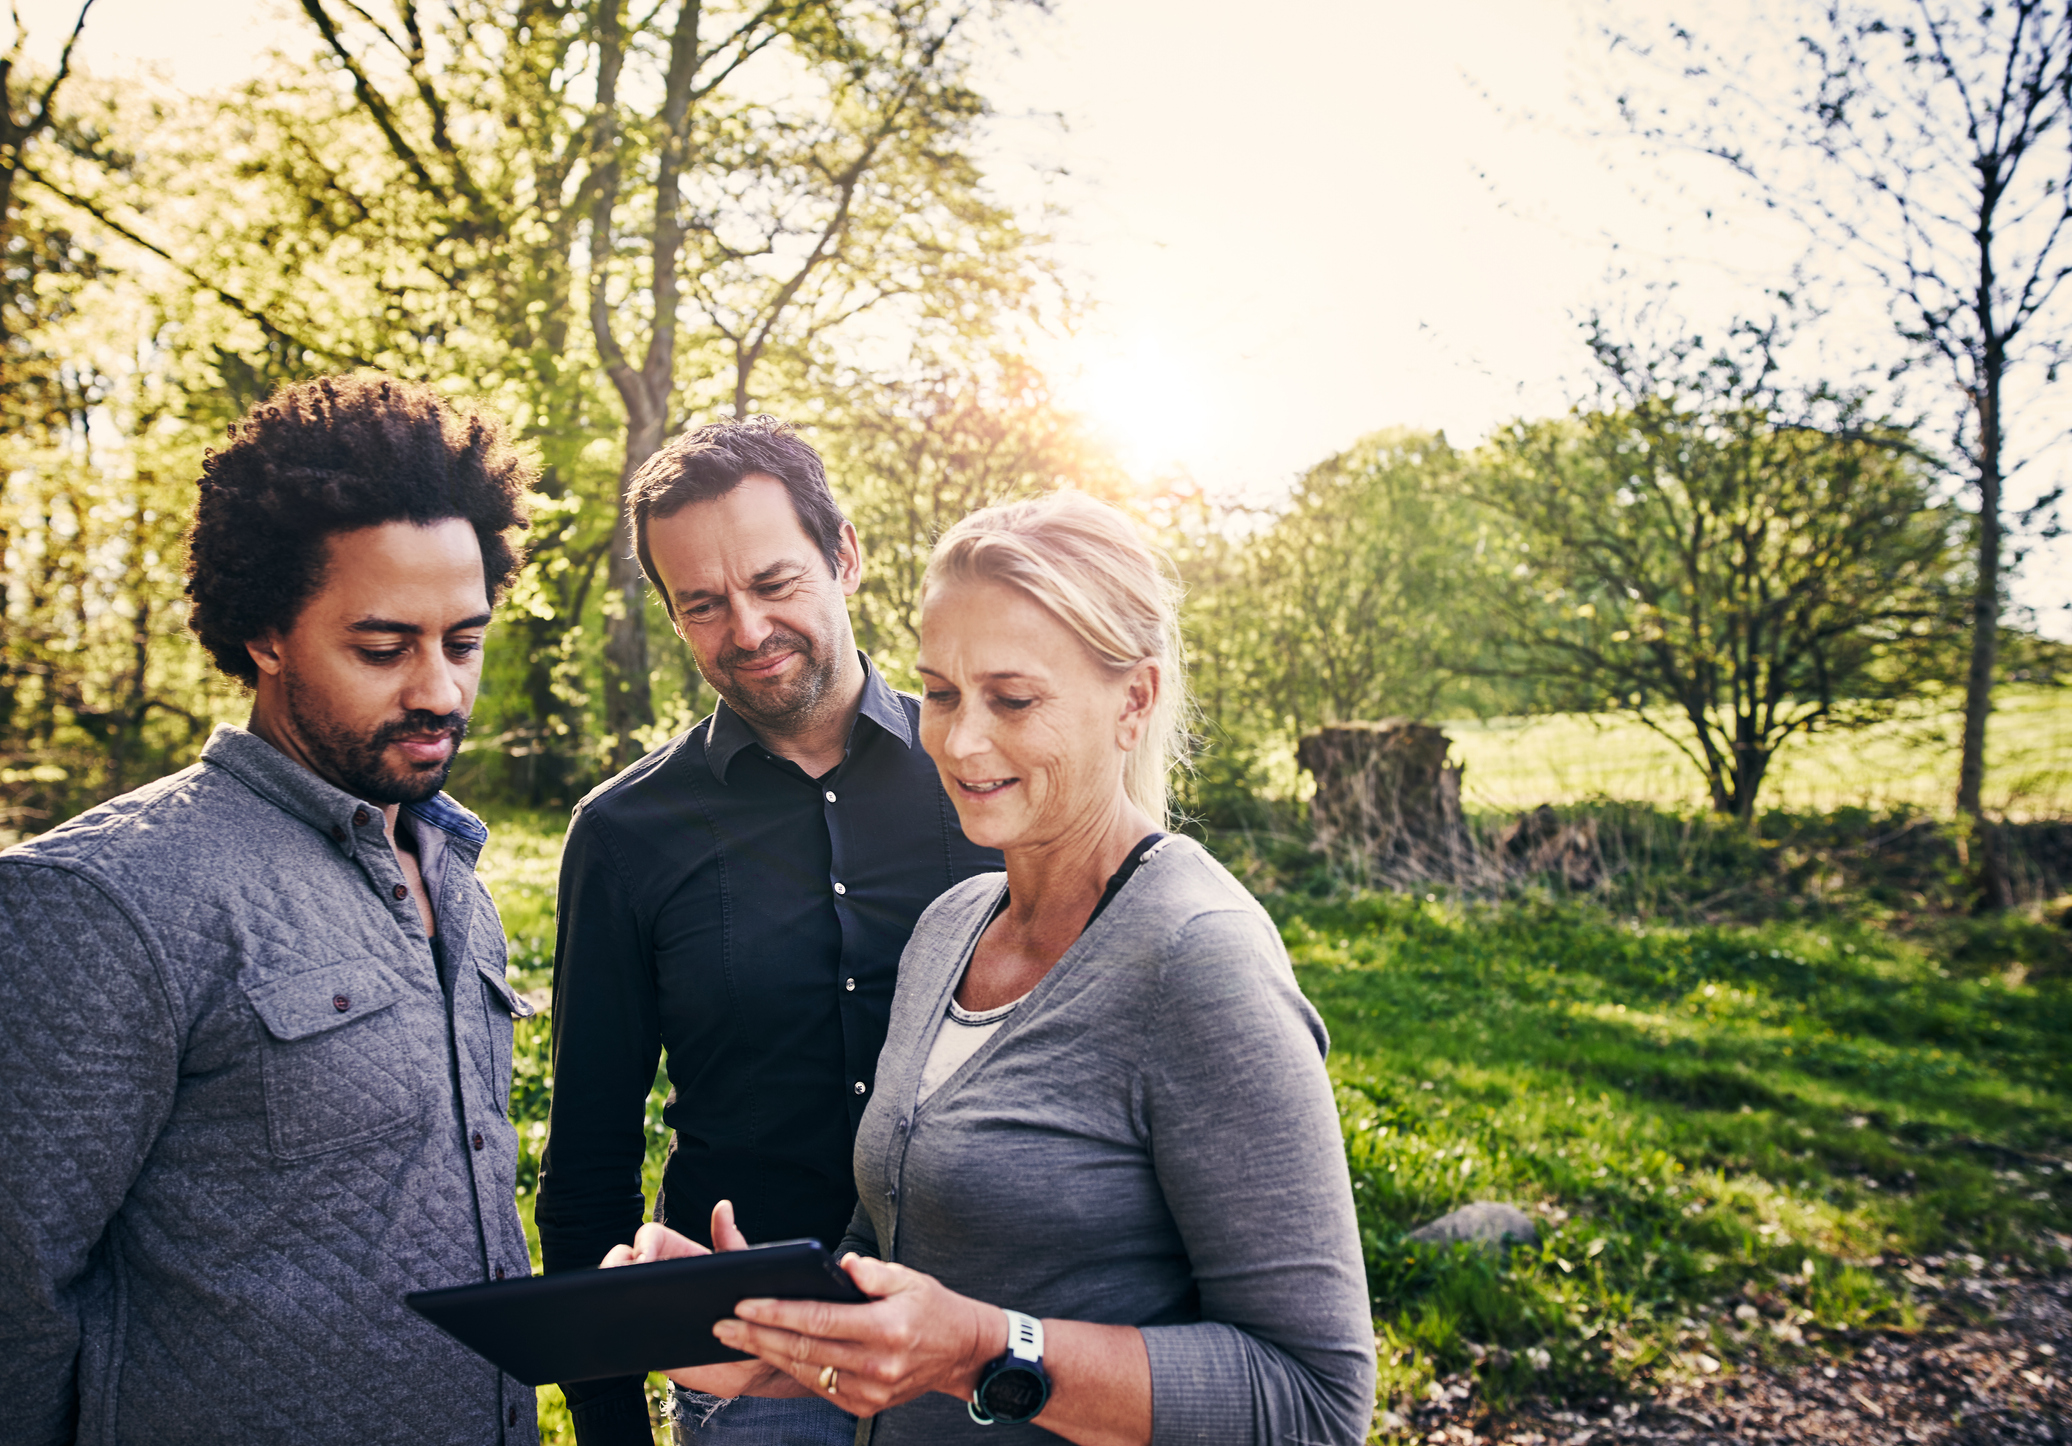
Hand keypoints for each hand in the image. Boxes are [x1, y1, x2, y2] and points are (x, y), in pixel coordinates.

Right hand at [598, 1202, 802, 1398]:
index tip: (644, 1261)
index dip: (642, 1244)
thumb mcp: (738, 1274)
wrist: (748, 1360)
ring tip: (611, 1303)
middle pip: (624, 1261)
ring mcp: (648, 1308)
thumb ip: (731, 1242)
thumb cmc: (746, 1309)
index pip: (650, 1238)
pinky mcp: (644, 1341)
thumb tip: (723, 1206)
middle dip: (614, 1266)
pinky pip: (621, 1332)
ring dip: (608, 1295)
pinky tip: (615, 1331)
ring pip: (617, 1295)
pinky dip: (612, 1329)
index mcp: (680, 1258)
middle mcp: (659, 1279)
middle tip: (619, 1282)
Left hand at [711, 1253, 1003, 1417]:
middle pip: (803, 1349)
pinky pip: (820, 1386)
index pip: (820, 1319)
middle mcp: (876, 1364)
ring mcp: (870, 1390)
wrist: (962, 1353)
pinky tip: (772, 1353)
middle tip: (722, 1325)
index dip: (778, 1312)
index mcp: (886, 1328)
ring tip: (737, 1337)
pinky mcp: (865, 1405)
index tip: (745, 1303)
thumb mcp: (909, 1279)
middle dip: (757, 1336)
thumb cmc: (932, 1308)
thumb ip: (872, 1272)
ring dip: (768, 1354)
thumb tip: (840, 1265)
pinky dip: (794, 1368)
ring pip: (806, 1371)